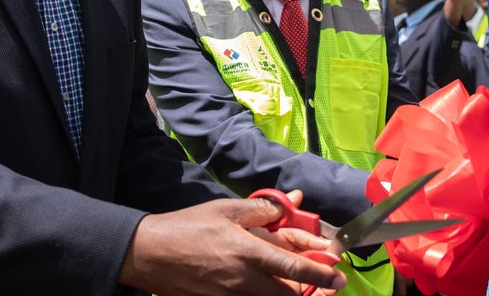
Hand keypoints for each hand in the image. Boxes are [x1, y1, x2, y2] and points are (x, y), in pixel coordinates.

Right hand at [119, 197, 345, 295]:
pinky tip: (270, 287)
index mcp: (248, 252)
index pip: (294, 268)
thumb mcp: (225, 209)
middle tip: (325, 286)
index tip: (338, 276)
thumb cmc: (187, 227)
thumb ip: (261, 209)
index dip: (320, 274)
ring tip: (302, 288)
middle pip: (289, 295)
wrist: (150, 253)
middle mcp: (244, 280)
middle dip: (312, 292)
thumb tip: (290, 202)